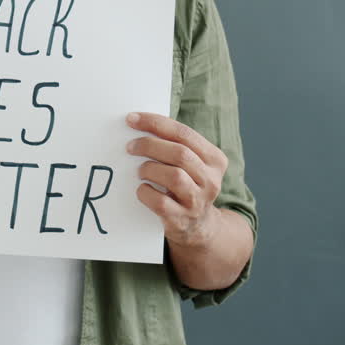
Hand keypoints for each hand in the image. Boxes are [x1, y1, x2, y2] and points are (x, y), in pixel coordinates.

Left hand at [125, 112, 229, 248]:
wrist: (198, 226)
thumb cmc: (187, 185)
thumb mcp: (191, 164)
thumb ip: (174, 145)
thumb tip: (139, 124)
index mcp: (215, 159)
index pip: (184, 133)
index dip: (155, 123)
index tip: (132, 119)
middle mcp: (211, 180)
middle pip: (179, 153)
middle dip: (149, 145)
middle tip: (130, 146)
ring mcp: (198, 201)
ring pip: (174, 176)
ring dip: (149, 169)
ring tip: (140, 171)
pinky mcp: (182, 219)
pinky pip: (160, 202)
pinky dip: (145, 192)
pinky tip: (143, 189)